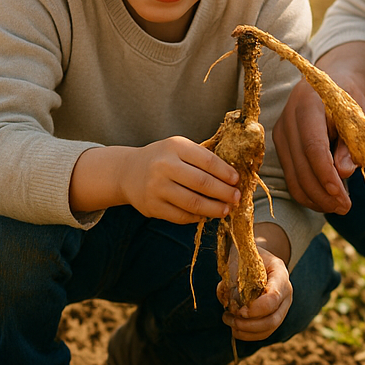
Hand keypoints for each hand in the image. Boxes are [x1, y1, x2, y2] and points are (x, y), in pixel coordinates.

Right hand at [122, 136, 240, 223]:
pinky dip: (197, 217)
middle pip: (202, 183)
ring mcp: (157, 188)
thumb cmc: (161, 158)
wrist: (127, 172)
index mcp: (175, 147)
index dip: (226, 173)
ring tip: (226, 209)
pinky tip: (206, 215)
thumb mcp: (178, 148)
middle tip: (236, 198)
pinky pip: (181, 216)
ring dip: (214, 209)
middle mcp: (164, 166)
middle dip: (224, 193)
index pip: (207, 161)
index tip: (237, 180)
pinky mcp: (152, 207)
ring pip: (193, 203)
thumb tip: (232, 178)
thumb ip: (201, 158)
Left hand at [217, 245, 292, 339]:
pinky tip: (234, 328)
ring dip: (246, 331)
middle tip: (229, 318)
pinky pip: (264, 333)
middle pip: (273, 319)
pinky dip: (248, 335)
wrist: (253, 255)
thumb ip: (235, 276)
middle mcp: (285, 292)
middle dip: (249, 324)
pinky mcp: (274, 316)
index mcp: (280, 274)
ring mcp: (282, 306)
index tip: (238, 310)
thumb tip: (228, 299)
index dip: (255, 309)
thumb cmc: (245, 256)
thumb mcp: (240, 258)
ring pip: (269, 329)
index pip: (273, 298)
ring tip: (228, 320)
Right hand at [274, 77, 362, 214]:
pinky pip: (291, 176)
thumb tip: (344, 173)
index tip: (342, 196)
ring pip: (292, 176)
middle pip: (300, 166)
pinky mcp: (280, 145)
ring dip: (315, 198)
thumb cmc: (349, 100)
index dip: (326, 175)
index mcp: (308, 104)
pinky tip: (326, 200)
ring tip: (339, 207)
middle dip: (322, 193)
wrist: (332, 81)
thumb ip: (352, 144)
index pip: (313, 146)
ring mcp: (280, 133)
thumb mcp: (359, 118)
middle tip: (345, 208)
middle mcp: (288, 119)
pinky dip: (308, 192)